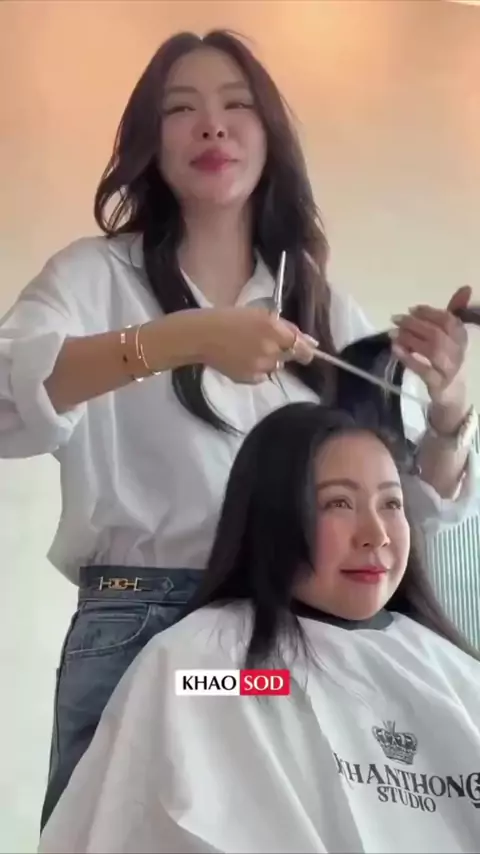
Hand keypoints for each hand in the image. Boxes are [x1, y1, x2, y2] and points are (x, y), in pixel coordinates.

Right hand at [195, 306, 316, 383]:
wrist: (200, 336)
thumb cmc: (227, 318)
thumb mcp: (259, 314)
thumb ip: (286, 327)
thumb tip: (310, 342)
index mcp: (273, 329)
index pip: (302, 346)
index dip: (306, 349)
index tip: (307, 348)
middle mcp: (270, 349)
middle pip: (290, 356)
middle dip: (284, 351)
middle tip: (265, 343)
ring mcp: (260, 366)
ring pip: (276, 366)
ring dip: (269, 359)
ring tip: (249, 349)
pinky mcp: (249, 378)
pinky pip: (262, 376)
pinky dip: (257, 369)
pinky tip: (242, 359)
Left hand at [390, 287, 470, 413]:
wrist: (451, 394)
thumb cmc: (448, 359)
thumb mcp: (450, 336)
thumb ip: (452, 312)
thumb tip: (465, 287)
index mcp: (462, 337)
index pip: (448, 320)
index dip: (429, 313)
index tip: (411, 309)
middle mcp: (458, 352)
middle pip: (437, 334)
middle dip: (414, 324)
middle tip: (396, 319)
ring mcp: (449, 369)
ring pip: (431, 350)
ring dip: (410, 339)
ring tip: (393, 333)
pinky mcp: (438, 384)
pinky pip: (423, 369)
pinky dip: (408, 358)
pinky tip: (396, 349)